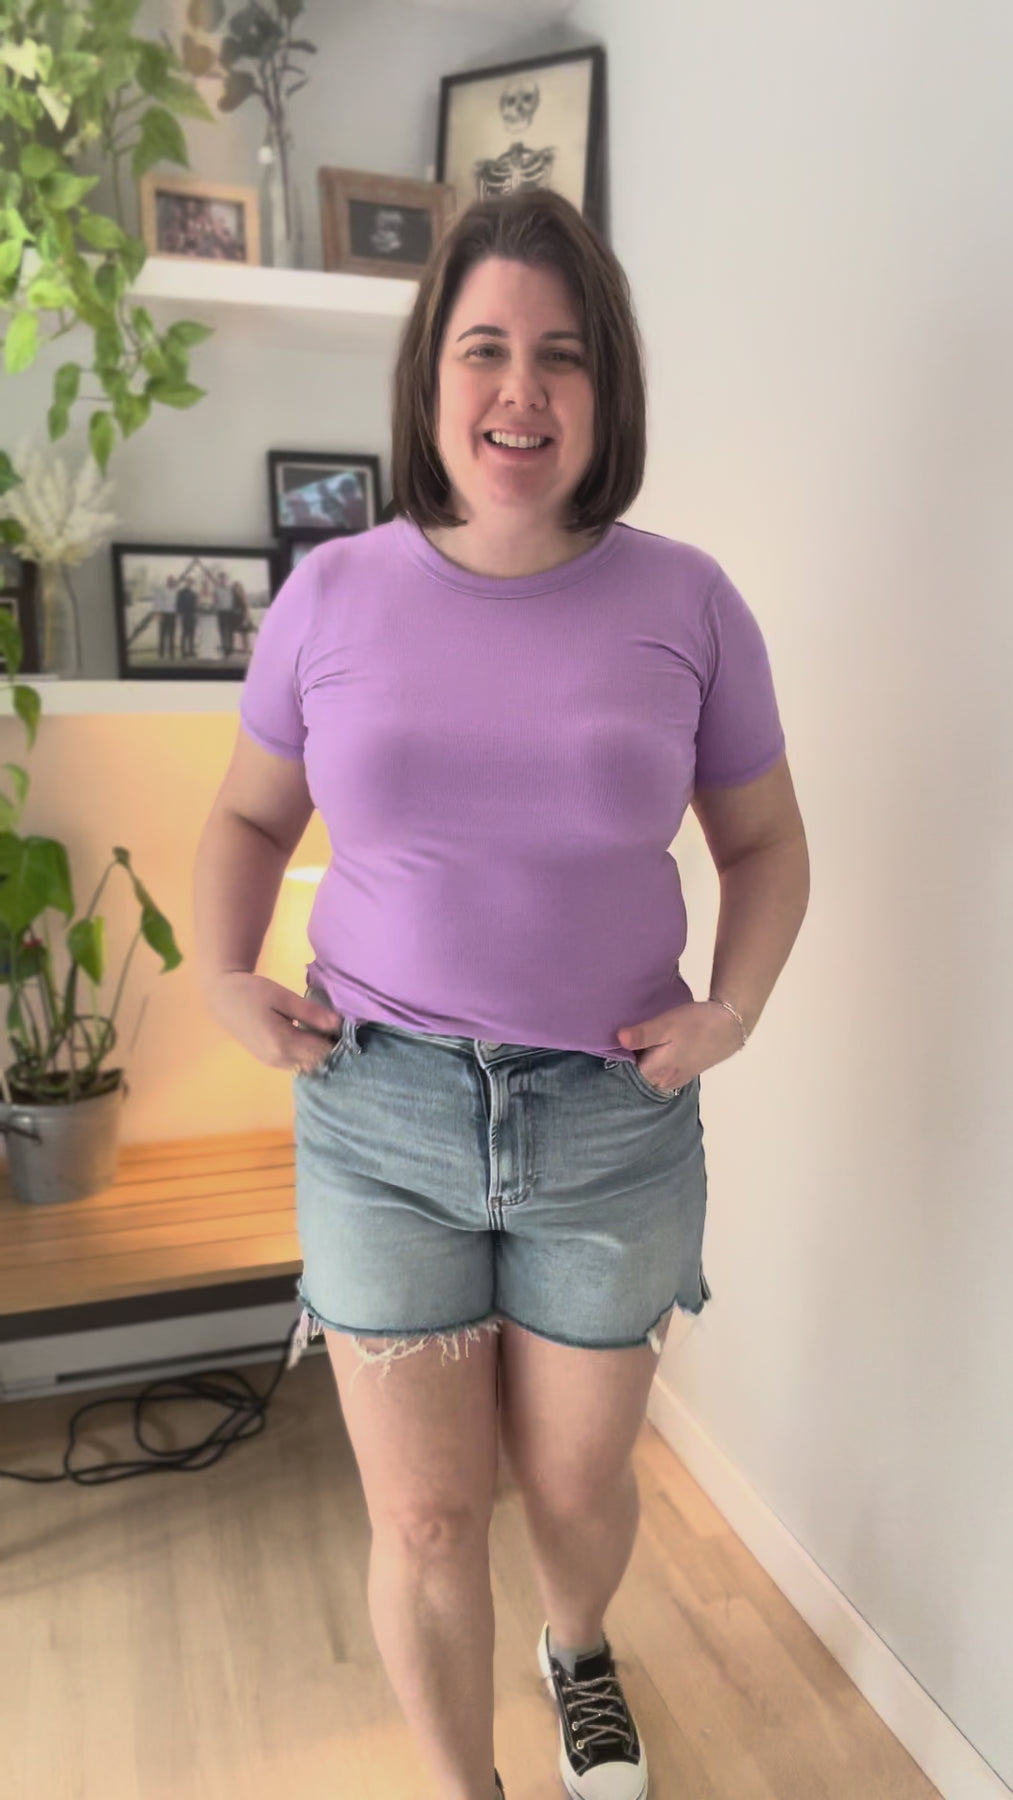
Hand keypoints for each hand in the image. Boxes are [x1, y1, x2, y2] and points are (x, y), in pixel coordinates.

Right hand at [205, 972, 343, 1074]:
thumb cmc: (252, 992)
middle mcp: (279, 1060)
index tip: (347, 1025)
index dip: (339, 1040)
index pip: (323, 1052)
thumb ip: (311, 1013)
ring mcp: (273, 1063)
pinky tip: (311, 1034)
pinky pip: (297, 1062)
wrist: (222, 998)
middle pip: (317, 1061)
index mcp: (282, 1044)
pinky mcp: (270, 1061)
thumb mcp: (283, 997)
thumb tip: (340, 1024)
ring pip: (308, 1064)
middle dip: (331, 1047)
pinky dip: (308, 1052)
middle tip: (338, 1025)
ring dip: (319, 1050)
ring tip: (324, 1028)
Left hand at [616, 1000, 742, 1091]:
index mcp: (656, 1072)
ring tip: (632, 1048)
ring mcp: (675, 1078)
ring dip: (641, 1065)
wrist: (730, 1026)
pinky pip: (661, 1074)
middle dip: (626, 1066)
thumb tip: (617, 1040)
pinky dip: (653, 1065)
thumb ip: (642, 1034)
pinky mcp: (684, 1072)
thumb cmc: (696, 1024)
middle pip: (637, 1079)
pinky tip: (651, 1051)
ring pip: (649, 1077)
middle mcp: (664, 1081)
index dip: (615, 1062)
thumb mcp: (666, 1024)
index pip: (625, 1075)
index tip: (606, 1048)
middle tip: (615, 1046)